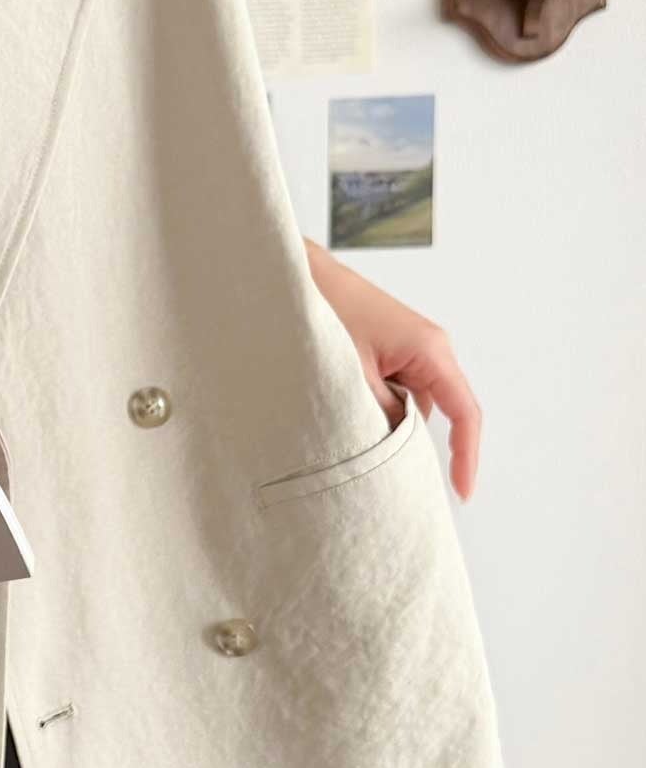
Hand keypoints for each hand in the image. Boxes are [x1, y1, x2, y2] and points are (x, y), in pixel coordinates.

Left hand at [304, 238, 481, 500]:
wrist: (301, 274)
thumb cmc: (327, 311)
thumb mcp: (352, 374)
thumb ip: (380, 413)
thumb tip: (394, 445)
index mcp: (431, 350)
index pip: (464, 413)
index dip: (466, 456)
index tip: (461, 494)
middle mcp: (430, 349)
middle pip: (436, 413)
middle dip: (408, 438)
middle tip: (375, 465)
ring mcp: (411, 349)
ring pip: (410, 404)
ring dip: (384, 419)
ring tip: (343, 414)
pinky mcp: (391, 350)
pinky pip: (393, 390)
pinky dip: (373, 404)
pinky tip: (341, 399)